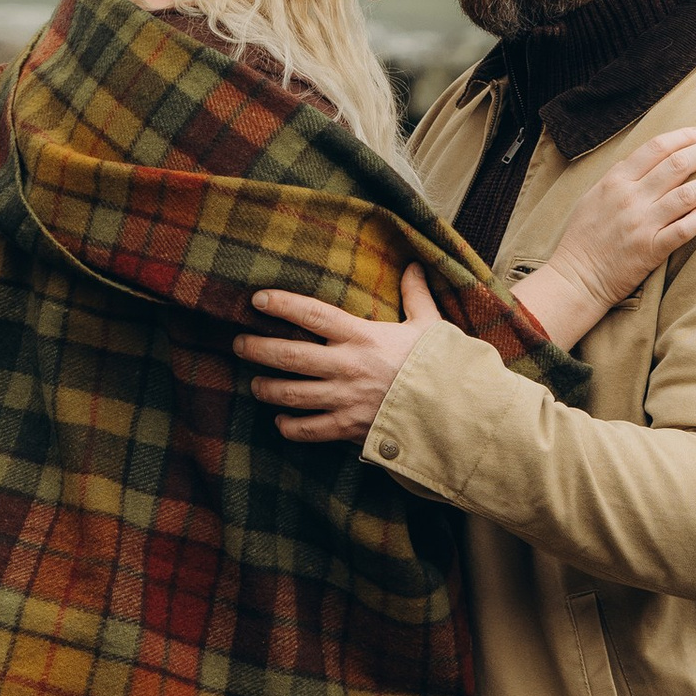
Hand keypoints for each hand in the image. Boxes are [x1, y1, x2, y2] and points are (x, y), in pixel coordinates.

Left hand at [237, 261, 439, 443]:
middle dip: (258, 349)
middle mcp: (348, 366)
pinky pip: (309, 430)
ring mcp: (346, 400)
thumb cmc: (442, 366)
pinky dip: (290, 427)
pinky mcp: (350, 429)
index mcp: (363, 336)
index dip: (282, 304)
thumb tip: (415, 265)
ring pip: (292, 394)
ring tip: (255, 383)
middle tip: (238, 344)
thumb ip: (416, 296)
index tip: (257, 300)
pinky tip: (281, 422)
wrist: (457, 413)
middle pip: (290, 355)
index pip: (313, 314)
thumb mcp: (430, 325)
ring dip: (267, 388)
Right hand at [514, 126, 695, 349]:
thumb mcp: (595, 195)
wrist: (576, 277)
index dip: (685, 136)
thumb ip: (622, 176)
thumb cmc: (585, 236)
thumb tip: (653, 159)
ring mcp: (642, 224)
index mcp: (616, 180)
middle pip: (678, 164)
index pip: (657, 147)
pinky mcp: (650, 250)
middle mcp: (631, 197)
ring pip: (687, 194)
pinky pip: (682, 231)